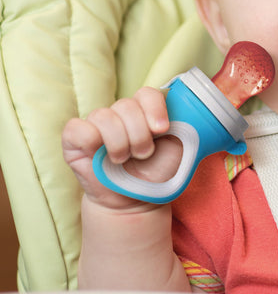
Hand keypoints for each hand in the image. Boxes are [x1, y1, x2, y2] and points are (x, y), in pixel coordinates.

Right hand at [62, 87, 180, 210]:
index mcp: (144, 111)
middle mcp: (119, 113)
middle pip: (126, 105)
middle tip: (144, 154)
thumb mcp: (178, 148)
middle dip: (139, 134)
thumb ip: (183, 125)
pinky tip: (98, 155)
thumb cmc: (157, 172)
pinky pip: (77, 128)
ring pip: (104, 116)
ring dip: (119, 143)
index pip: (147, 93)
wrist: (135, 200)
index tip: (162, 129)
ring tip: (124, 160)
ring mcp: (96, 125)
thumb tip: (188, 111)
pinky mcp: (74, 139)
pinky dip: (90, 140)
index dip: (155, 109)